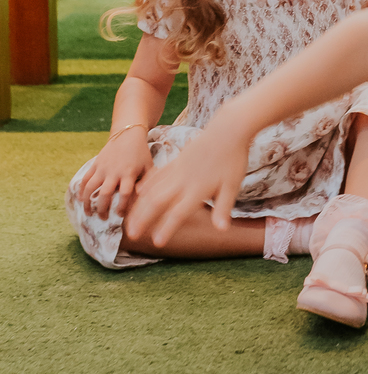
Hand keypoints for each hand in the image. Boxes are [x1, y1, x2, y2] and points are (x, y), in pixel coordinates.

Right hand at [79, 129, 153, 221]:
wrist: (128, 134)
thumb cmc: (141, 153)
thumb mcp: (148, 166)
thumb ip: (147, 183)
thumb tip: (146, 201)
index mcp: (129, 173)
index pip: (125, 194)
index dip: (122, 207)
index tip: (120, 215)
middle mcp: (114, 172)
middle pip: (105, 194)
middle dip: (102, 209)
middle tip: (103, 219)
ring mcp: (102, 168)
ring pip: (90, 187)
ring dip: (87, 202)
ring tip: (88, 213)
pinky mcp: (95, 164)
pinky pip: (85, 178)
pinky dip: (81, 190)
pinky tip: (80, 199)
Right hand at [125, 114, 249, 247]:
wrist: (228, 129)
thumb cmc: (233, 159)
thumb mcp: (233, 186)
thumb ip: (223, 208)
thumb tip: (222, 230)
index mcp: (198, 189)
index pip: (178, 213)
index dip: (167, 228)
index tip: (157, 243)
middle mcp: (183, 180)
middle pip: (157, 202)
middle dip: (143, 219)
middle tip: (131, 234)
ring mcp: (177, 169)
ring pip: (152, 189)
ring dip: (139, 205)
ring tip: (129, 219)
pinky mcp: (176, 160)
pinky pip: (156, 175)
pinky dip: (146, 185)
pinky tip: (137, 193)